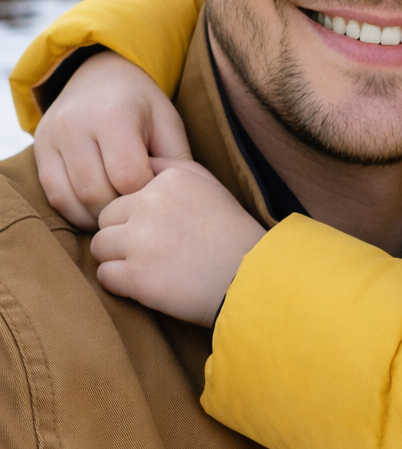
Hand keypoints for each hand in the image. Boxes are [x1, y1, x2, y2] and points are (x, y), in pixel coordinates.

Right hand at [35, 51, 191, 230]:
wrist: (100, 76)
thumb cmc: (142, 107)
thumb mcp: (168, 124)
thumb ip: (175, 162)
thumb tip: (177, 203)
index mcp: (114, 114)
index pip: (129, 177)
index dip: (146, 195)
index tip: (156, 194)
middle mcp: (75, 124)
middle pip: (98, 193)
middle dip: (121, 209)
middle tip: (139, 210)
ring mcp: (52, 137)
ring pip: (73, 199)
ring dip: (99, 216)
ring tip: (120, 211)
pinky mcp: (39, 149)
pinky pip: (55, 196)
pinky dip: (77, 212)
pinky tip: (98, 210)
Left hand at [91, 160, 265, 324]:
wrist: (255, 282)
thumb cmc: (234, 237)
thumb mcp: (210, 187)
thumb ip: (172, 169)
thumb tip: (139, 162)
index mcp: (169, 179)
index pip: (124, 192)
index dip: (137, 215)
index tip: (160, 231)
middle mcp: (151, 203)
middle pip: (106, 218)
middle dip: (122, 236)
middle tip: (152, 253)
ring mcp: (141, 240)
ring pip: (99, 247)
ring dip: (118, 260)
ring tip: (150, 269)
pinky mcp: (137, 275)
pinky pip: (104, 276)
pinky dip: (120, 285)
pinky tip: (148, 286)